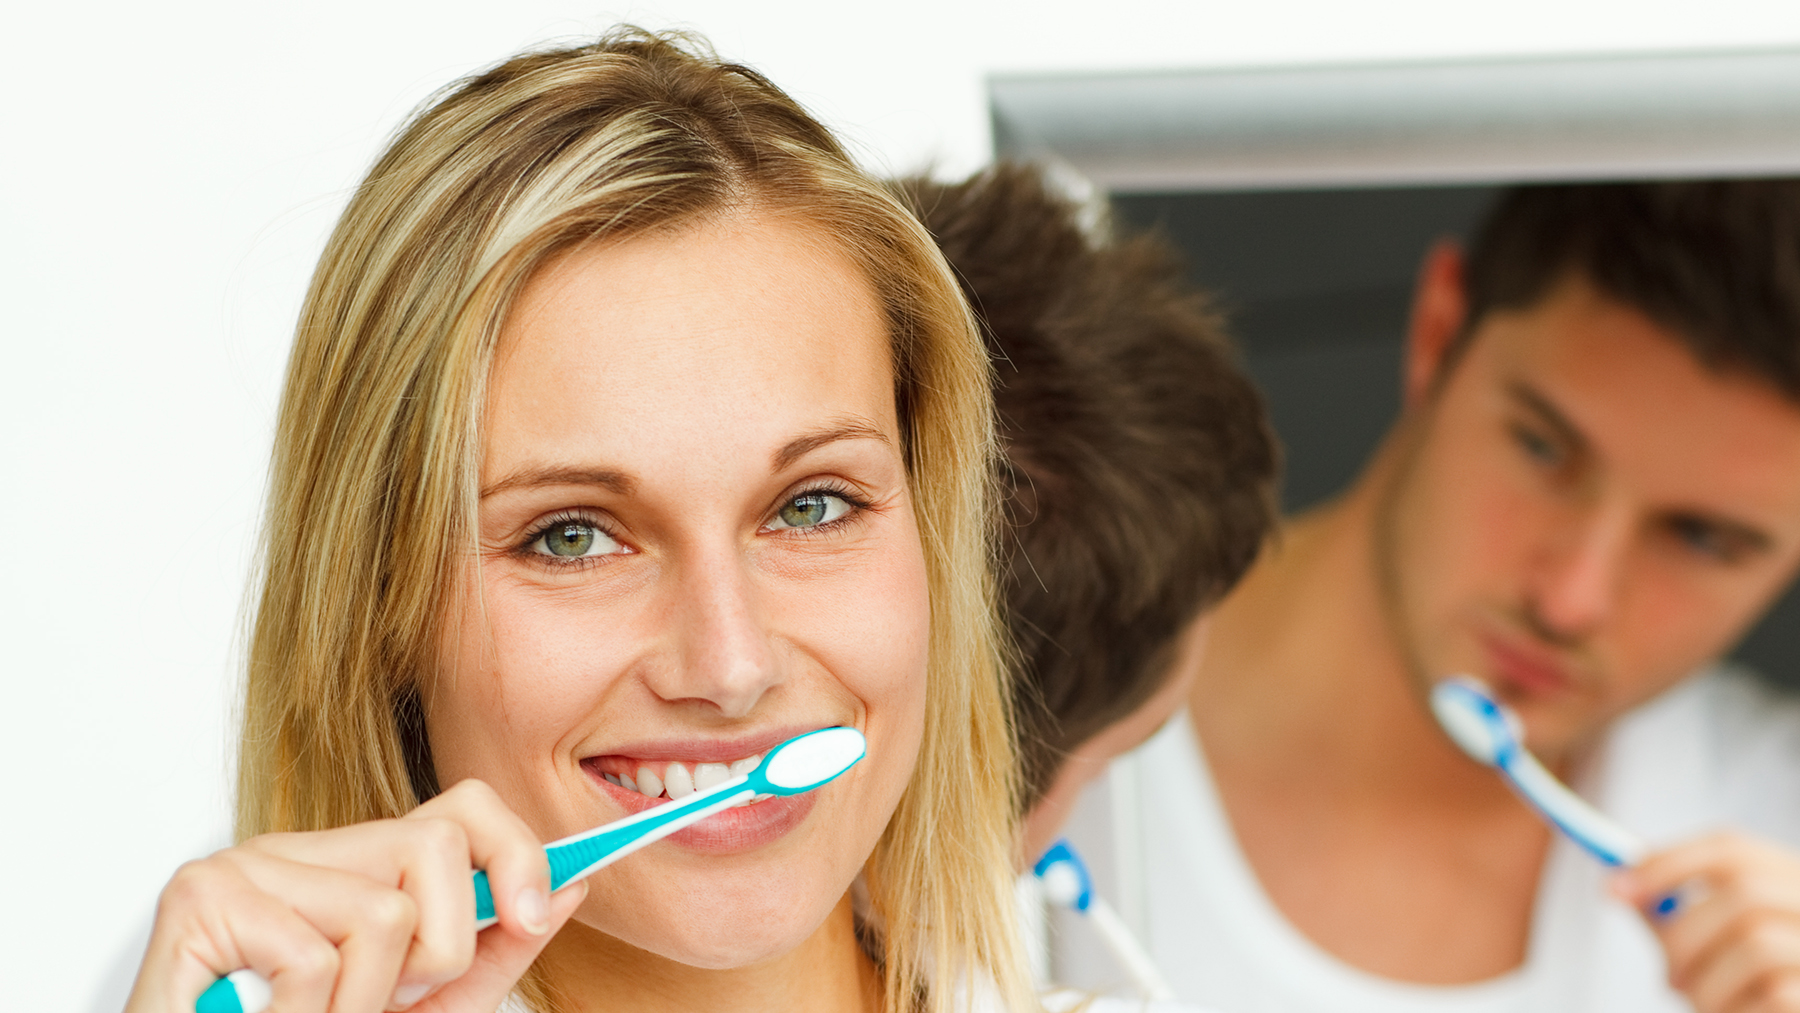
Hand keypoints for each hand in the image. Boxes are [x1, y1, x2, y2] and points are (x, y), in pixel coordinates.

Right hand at [124, 779, 587, 1012]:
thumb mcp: (421, 1006)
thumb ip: (492, 952)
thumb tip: (573, 887)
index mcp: (354, 868)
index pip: (462, 811)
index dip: (516, 852)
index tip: (540, 912)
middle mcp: (302, 849)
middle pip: (436, 844)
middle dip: (443, 946)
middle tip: (389, 999)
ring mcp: (249, 864)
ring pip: (384, 915)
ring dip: (365, 1003)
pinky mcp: (203, 897)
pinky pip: (316, 959)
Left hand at [1613, 831, 1799, 1012]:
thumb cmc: (1748, 989)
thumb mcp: (1712, 945)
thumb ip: (1674, 914)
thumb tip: (1617, 884)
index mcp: (1789, 880)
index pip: (1729, 848)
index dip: (1667, 863)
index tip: (1614, 890)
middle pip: (1744, 894)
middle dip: (1686, 937)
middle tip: (1668, 980)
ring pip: (1757, 946)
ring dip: (1711, 986)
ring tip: (1704, 1007)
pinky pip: (1777, 995)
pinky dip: (1739, 1011)